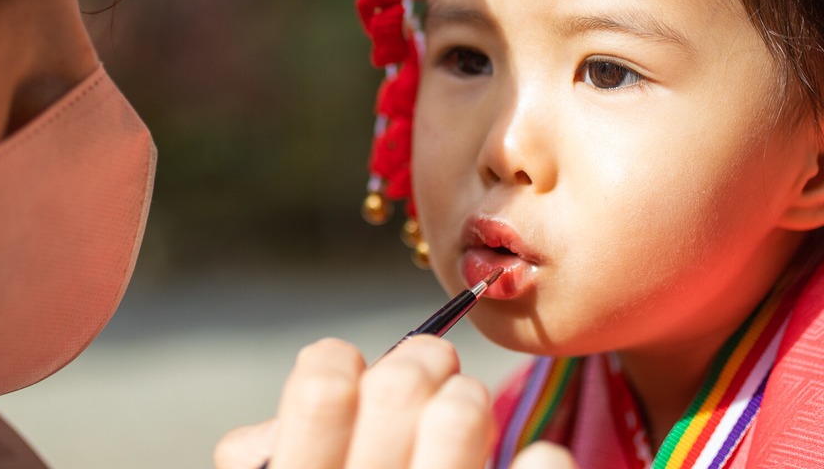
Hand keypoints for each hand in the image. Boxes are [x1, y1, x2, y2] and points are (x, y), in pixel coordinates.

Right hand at [214, 336, 576, 468]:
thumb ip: (282, 455)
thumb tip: (321, 387)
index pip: (320, 387)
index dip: (336, 364)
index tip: (351, 374)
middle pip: (400, 387)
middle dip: (418, 365)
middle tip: (429, 374)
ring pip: (459, 414)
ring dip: (465, 402)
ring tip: (461, 416)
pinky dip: (541, 464)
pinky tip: (539, 458)